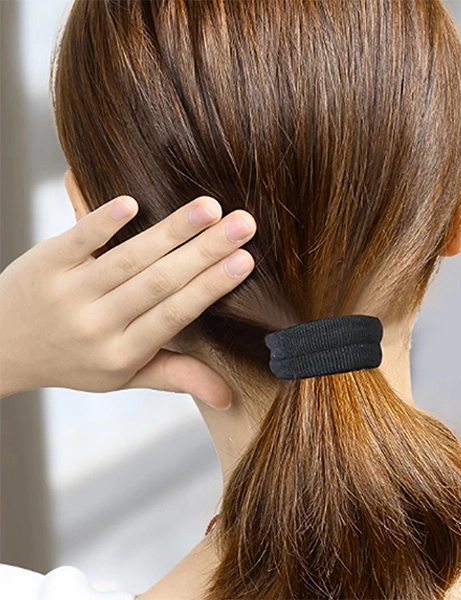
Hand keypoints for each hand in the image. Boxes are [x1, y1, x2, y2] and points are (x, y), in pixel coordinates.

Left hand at [0, 172, 255, 408]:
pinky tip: (133, 202)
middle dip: (205, 251)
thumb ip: (177, 376)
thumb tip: (228, 397)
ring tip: (209, 207)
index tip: (246, 261)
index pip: (175, 316)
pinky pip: (77, 241)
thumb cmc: (75, 360)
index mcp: (122, 354)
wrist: (1, 345)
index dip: (211, 288)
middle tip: (243, 223)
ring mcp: (68, 293)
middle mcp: (96, 326)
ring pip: (127, 259)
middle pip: (158, 283)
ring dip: (170, 231)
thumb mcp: (125, 377)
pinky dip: (102, 222)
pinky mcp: (45, 264)